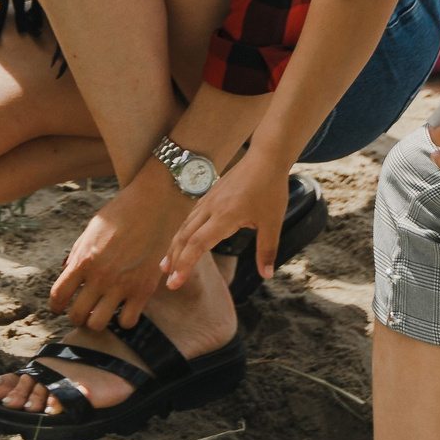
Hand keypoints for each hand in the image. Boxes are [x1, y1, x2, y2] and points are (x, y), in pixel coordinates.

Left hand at [49, 166, 187, 332]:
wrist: (153, 203)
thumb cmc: (120, 214)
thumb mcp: (91, 231)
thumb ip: (78, 255)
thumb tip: (67, 275)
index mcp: (83, 260)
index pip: (57, 296)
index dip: (56, 306)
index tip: (60, 307)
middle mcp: (100, 276)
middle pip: (75, 316)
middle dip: (75, 316)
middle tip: (82, 310)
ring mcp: (122, 285)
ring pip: (98, 325)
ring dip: (96, 321)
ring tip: (101, 312)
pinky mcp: (144, 290)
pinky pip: (127, 322)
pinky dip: (123, 320)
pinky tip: (124, 309)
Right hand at [162, 149, 289, 289]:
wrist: (266, 157)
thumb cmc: (270, 189)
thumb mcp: (273, 223)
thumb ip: (267, 250)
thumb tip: (266, 274)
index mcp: (224, 216)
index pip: (197, 245)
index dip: (184, 265)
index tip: (174, 282)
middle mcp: (211, 208)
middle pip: (185, 237)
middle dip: (174, 259)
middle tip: (167, 280)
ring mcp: (209, 200)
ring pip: (185, 226)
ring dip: (175, 246)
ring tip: (167, 263)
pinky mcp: (211, 195)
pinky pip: (191, 216)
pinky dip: (183, 232)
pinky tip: (183, 239)